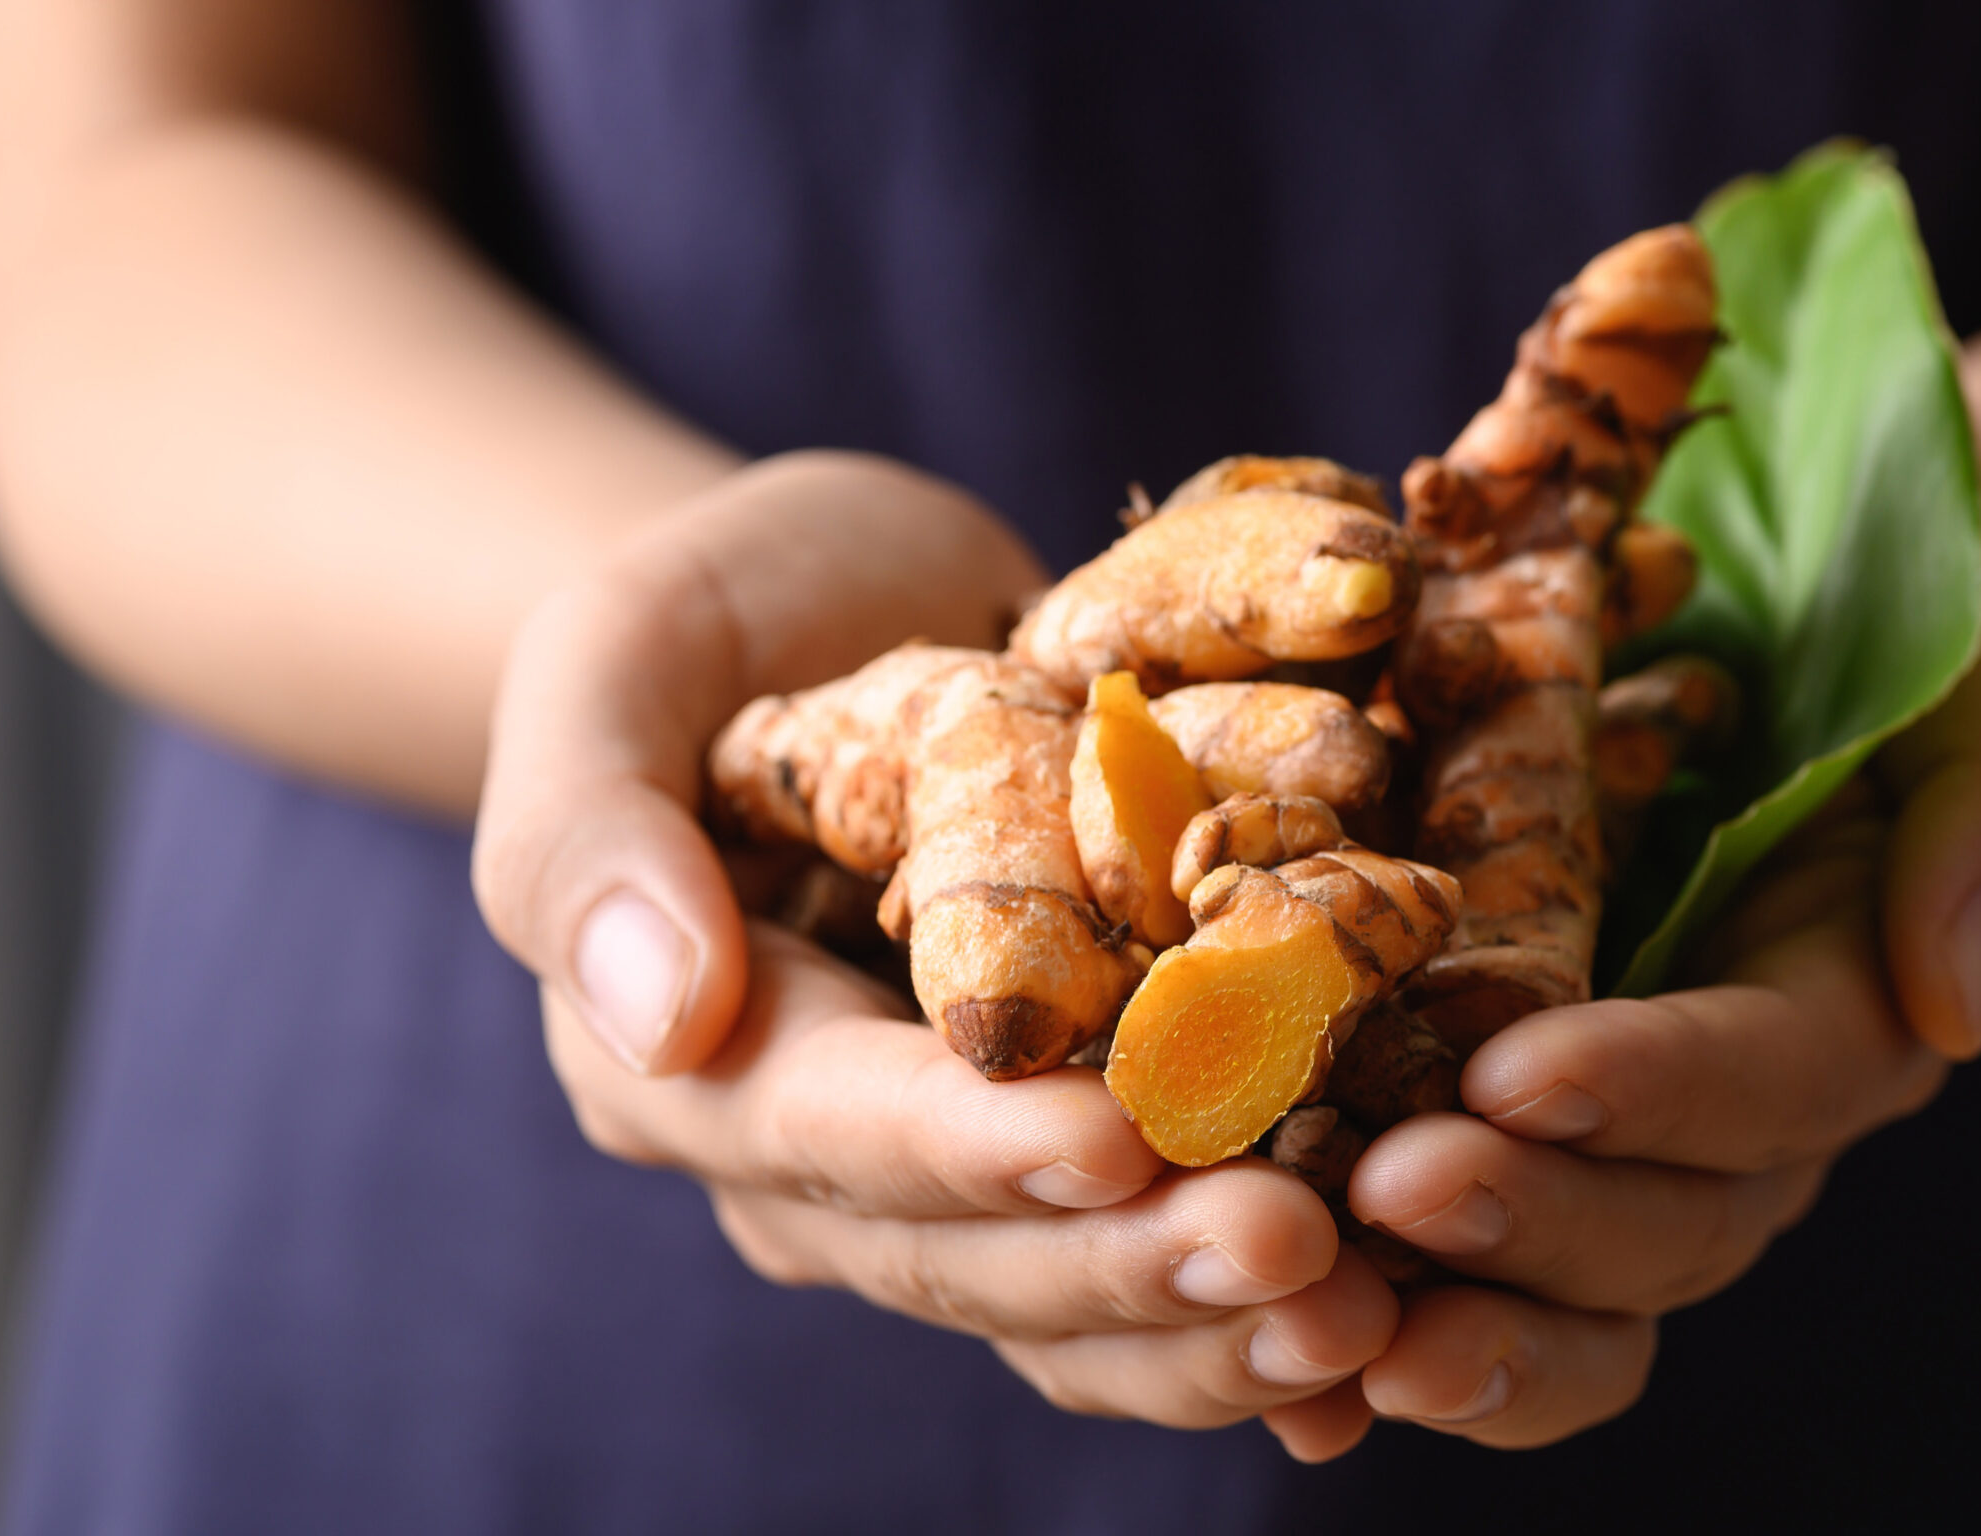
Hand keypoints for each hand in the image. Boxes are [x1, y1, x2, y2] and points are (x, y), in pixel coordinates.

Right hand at [473, 451, 1396, 1427]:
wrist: (832, 618)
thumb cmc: (712, 615)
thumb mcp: (612, 664)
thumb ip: (592, 833)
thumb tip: (665, 1021)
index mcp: (694, 1060)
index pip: (833, 1130)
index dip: (973, 1149)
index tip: (1116, 1142)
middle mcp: (818, 1158)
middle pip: (973, 1250)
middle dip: (1134, 1260)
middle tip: (1305, 1254)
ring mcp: (951, 1168)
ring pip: (1074, 1291)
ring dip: (1218, 1316)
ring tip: (1370, 1309)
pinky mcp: (1067, 1140)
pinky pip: (1153, 1251)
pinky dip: (1256, 1299)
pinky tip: (1388, 1320)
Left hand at [1262, 558, 1980, 1458]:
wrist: (1783, 635)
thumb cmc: (1898, 635)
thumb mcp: (1976, 688)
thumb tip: (1957, 1003)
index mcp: (1852, 1009)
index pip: (1771, 1079)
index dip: (1652, 1088)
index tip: (1521, 1076)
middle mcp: (1741, 1117)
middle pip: (1663, 1219)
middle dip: (1530, 1216)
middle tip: (1390, 1190)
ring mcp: (1628, 1145)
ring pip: (1569, 1285)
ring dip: (1454, 1307)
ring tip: (1335, 1318)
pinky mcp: (1516, 1139)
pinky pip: (1473, 1275)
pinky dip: (1390, 1330)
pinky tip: (1297, 1375)